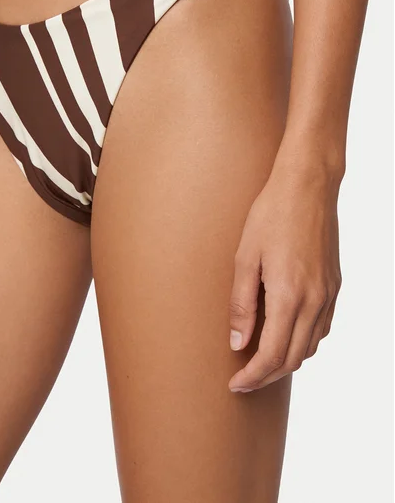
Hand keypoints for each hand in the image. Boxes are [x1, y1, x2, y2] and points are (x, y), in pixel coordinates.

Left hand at [228, 161, 341, 391]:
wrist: (308, 187)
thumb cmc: (271, 215)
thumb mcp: (244, 257)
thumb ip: (241, 304)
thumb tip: (237, 343)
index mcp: (289, 295)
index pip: (272, 354)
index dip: (252, 375)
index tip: (235, 384)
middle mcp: (315, 301)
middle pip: (293, 358)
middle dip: (267, 375)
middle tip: (243, 379)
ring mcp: (329, 294)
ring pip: (310, 346)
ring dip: (286, 361)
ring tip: (260, 360)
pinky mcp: (335, 286)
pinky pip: (322, 328)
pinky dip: (303, 342)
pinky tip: (285, 334)